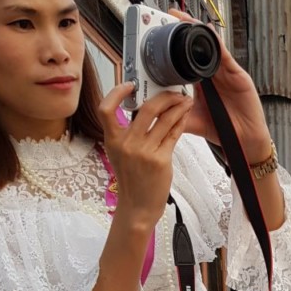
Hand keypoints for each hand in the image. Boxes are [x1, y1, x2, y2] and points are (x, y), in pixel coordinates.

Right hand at [97, 83, 192, 229]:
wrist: (137, 206)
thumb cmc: (131, 179)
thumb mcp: (120, 154)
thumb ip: (127, 133)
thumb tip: (144, 109)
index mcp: (113, 140)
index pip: (105, 109)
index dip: (116, 93)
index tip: (129, 84)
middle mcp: (127, 144)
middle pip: (147, 109)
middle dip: (165, 96)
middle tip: (174, 92)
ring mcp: (144, 152)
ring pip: (165, 120)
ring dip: (178, 106)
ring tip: (185, 101)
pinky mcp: (161, 160)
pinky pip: (173, 134)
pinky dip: (180, 122)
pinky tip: (184, 116)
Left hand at [167, 9, 272, 161]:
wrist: (245, 140)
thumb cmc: (223, 128)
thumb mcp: (192, 122)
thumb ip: (175, 116)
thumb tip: (154, 114)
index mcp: (201, 81)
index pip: (186, 57)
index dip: (175, 44)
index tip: (161, 31)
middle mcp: (213, 73)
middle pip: (198, 46)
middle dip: (185, 30)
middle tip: (170, 16)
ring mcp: (225, 72)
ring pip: (211, 46)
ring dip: (198, 32)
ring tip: (185, 19)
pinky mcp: (238, 75)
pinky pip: (225, 56)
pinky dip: (217, 44)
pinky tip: (207, 33)